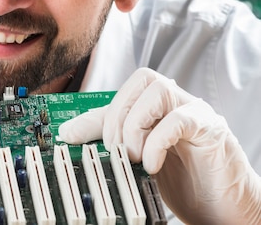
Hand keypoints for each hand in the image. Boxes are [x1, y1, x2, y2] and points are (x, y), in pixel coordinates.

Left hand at [58, 67, 260, 223]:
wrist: (222, 209)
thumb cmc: (182, 182)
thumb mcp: (137, 159)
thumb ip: (110, 142)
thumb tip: (69, 133)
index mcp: (155, 108)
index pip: (119, 95)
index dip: (91, 114)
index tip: (69, 136)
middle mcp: (175, 103)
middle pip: (140, 81)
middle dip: (117, 116)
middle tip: (114, 150)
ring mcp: (195, 112)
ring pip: (158, 89)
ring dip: (136, 123)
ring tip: (135, 156)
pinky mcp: (211, 129)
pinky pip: (179, 119)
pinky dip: (157, 141)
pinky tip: (153, 164)